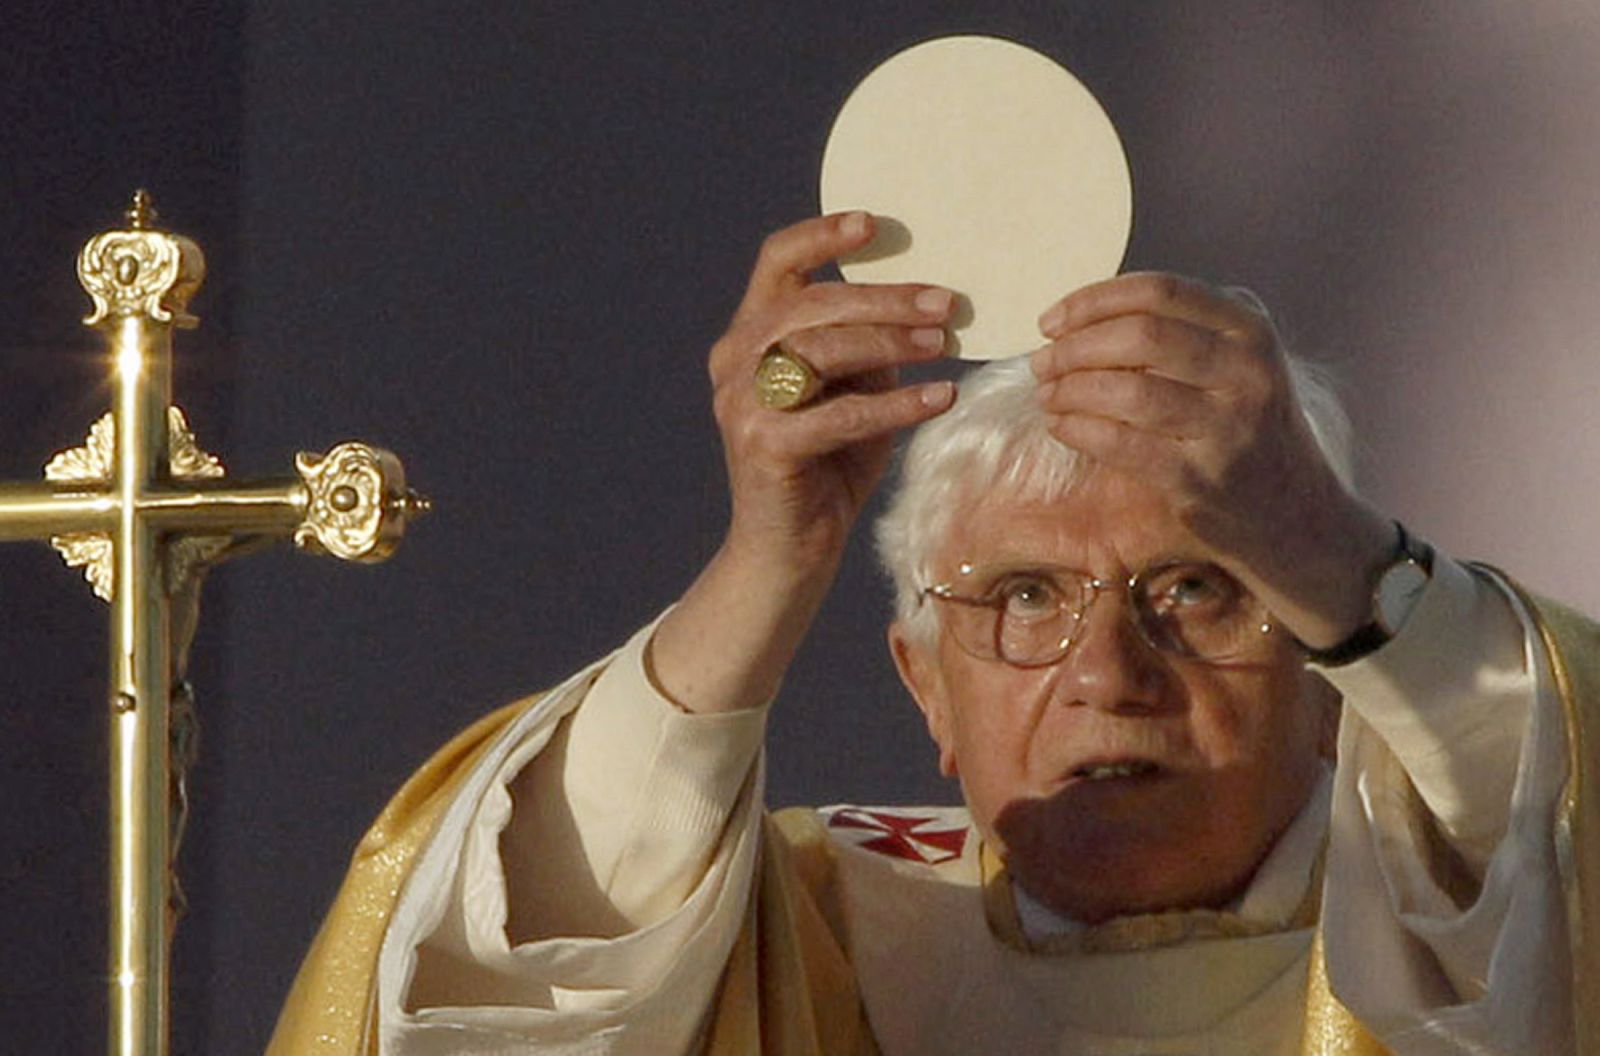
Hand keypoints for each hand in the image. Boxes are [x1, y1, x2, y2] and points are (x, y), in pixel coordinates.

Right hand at [710, 212, 955, 573]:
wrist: (790, 550)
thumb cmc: (828, 466)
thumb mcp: (851, 393)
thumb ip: (869, 350)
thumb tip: (926, 307)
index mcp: (750, 335)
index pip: (777, 263)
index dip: (822, 237)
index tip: (874, 225)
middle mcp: (735, 361)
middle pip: (809, 304)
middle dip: (884, 299)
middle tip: (945, 303)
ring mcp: (742, 403)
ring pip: (821, 351)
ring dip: (891, 343)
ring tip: (945, 344)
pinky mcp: (763, 446)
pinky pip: (840, 414)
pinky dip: (896, 404)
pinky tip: (940, 398)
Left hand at [1029, 272, 1392, 646]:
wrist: (1294, 516)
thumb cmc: (1245, 429)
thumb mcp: (1235, 365)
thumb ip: (1180, 333)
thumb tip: (1081, 318)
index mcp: (1250, 330)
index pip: (1159, 292)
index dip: (1093, 301)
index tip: (1051, 320)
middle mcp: (1246, 373)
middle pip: (1139, 335)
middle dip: (1074, 346)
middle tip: (1042, 361)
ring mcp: (1225, 428)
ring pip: (1127, 392)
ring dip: (1069, 389)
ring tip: (1045, 394)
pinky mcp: (1198, 479)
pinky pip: (1120, 444)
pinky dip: (1077, 430)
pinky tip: (1059, 425)